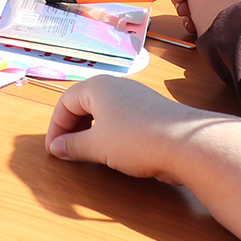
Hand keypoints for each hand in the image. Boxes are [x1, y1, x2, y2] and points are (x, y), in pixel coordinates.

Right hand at [44, 75, 211, 183]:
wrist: (186, 144)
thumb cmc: (135, 139)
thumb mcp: (96, 146)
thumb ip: (72, 146)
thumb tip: (56, 148)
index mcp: (97, 87)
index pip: (65, 102)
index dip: (55, 127)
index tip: (54, 149)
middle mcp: (116, 87)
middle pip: (84, 105)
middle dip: (72, 129)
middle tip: (68, 151)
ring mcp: (136, 99)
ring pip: (104, 113)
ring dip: (91, 133)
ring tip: (90, 153)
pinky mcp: (152, 113)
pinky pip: (122, 120)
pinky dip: (111, 135)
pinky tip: (115, 152)